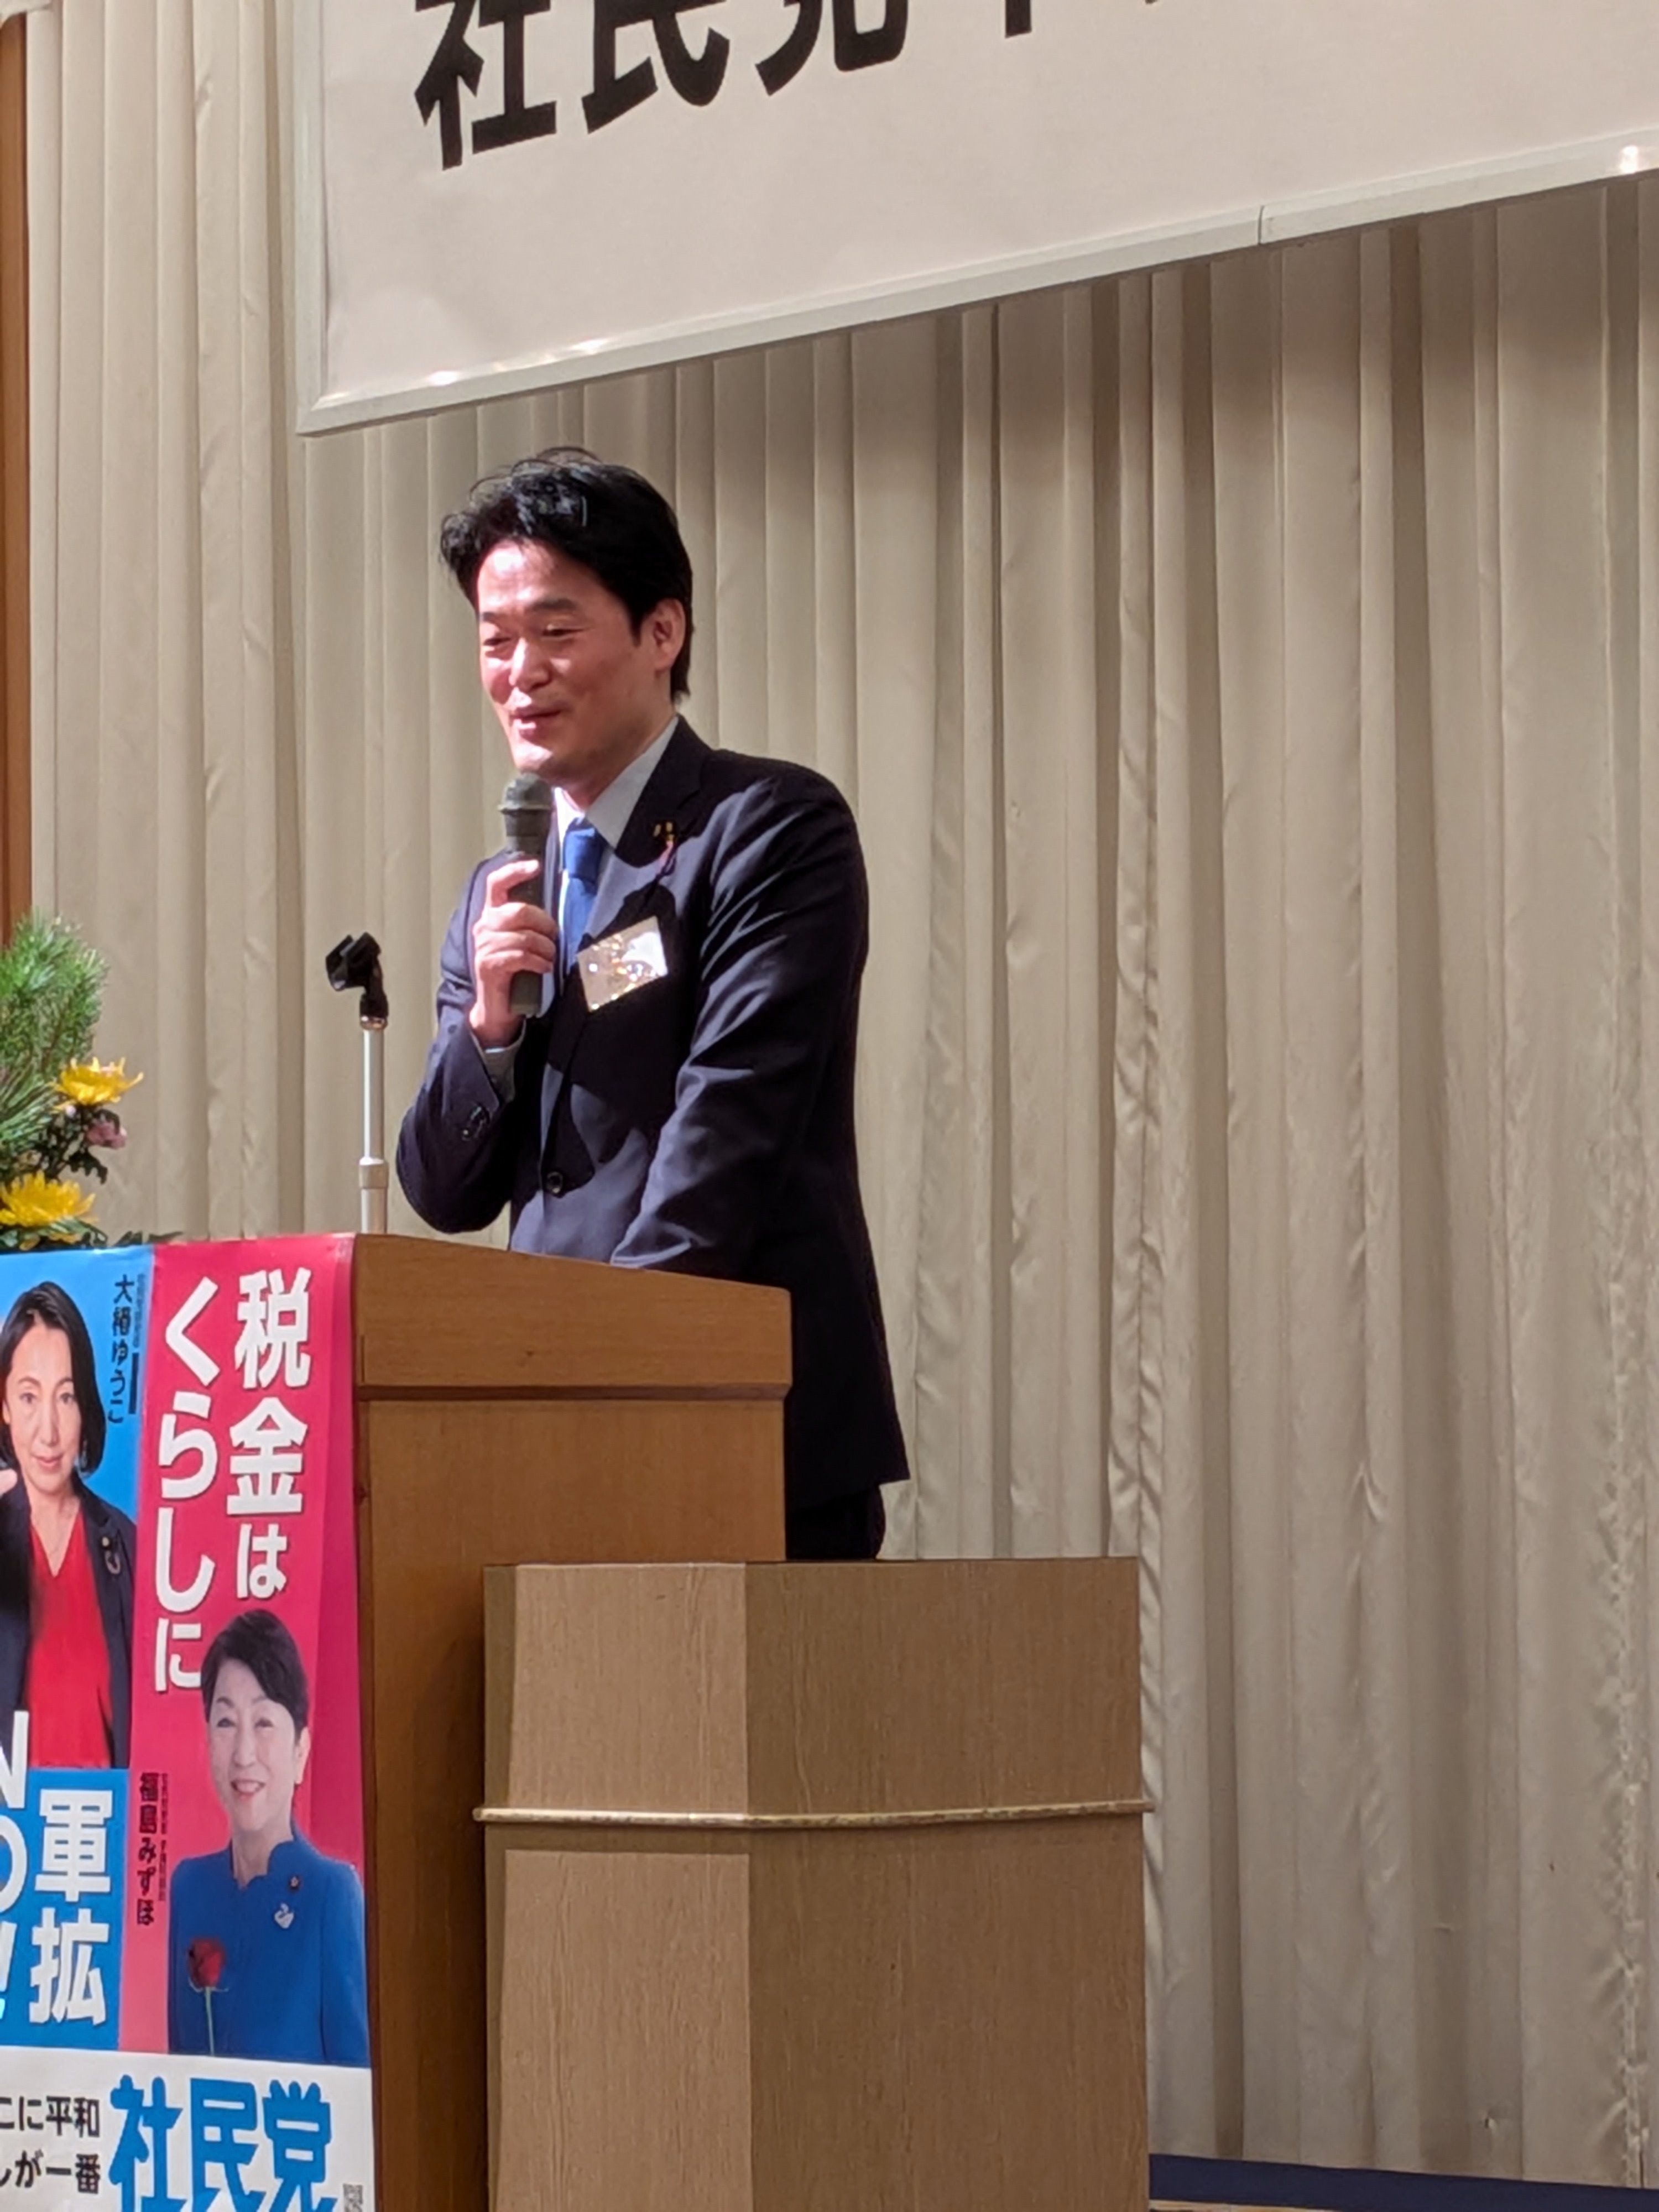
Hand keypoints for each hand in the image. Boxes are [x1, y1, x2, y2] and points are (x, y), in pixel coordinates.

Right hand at [468, 858, 556, 1047]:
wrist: (497, 1008)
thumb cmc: (514, 972)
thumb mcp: (521, 941)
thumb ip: (529, 923)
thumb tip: (555, 911)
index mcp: (491, 916)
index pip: (496, 884)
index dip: (514, 871)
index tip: (535, 865)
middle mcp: (483, 927)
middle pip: (519, 911)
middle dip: (544, 924)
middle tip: (554, 937)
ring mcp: (484, 947)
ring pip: (524, 936)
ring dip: (545, 948)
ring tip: (549, 958)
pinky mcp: (489, 966)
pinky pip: (520, 956)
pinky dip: (538, 962)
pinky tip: (543, 968)